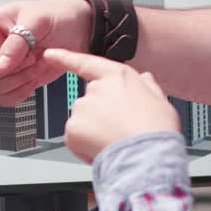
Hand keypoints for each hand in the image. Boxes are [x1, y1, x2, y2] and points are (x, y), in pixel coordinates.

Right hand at [0, 0, 91, 105]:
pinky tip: (34, 75)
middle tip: (26, 54)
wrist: (79, 33)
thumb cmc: (55, 15)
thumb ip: (16, 42)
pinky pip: (8, 98)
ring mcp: (1, 67)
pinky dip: (24, 90)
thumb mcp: (36, 20)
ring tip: (35, 58)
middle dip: (2, 67)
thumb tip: (2, 64)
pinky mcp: (14, 82)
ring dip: (19, 77)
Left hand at [41, 48, 178, 163]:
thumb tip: (144, 79)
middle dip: (99, 115)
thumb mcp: (160, 101)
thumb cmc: (156, 130)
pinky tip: (102, 149)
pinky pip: (74, 137)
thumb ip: (148, 87)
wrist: (147, 156)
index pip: (87, 63)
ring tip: (114, 141)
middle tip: (118, 129)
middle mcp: (96, 88)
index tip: (50, 55)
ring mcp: (82, 108)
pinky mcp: (73, 128)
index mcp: (117, 77)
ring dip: (92, 131)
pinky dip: (84, 145)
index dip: (66, 58)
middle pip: (89, 100)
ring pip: (81, 120)